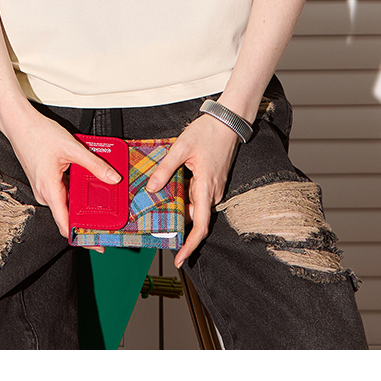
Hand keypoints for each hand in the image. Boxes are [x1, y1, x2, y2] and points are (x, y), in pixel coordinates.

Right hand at [4, 109, 120, 240]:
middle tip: (106, 223)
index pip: (66, 224)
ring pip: (65, 203)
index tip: (97, 243)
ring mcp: (43, 187)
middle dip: (86, 221)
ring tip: (100, 204)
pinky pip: (61, 192)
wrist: (19, 123)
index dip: (82, 237)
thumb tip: (112, 178)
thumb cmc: (38, 134)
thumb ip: (94, 164)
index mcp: (49, 190)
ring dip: (81, 204)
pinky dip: (74, 193)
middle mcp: (44, 193)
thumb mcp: (72, 148)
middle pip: (67, 216)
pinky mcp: (44, 180)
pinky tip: (85, 185)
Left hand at [146, 113, 239, 268]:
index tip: (179, 259)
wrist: (228, 121)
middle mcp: (213, 192)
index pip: (200, 226)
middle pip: (194, 218)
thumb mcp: (181, 147)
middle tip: (157, 227)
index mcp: (207, 187)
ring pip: (195, 207)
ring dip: (180, 209)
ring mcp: (214, 188)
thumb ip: (165, 169)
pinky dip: (185, 198)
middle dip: (178, 225)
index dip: (190, 246)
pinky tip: (172, 190)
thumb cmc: (208, 131)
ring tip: (160, 205)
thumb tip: (152, 188)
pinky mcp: (213, 182)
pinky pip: (198, 197)